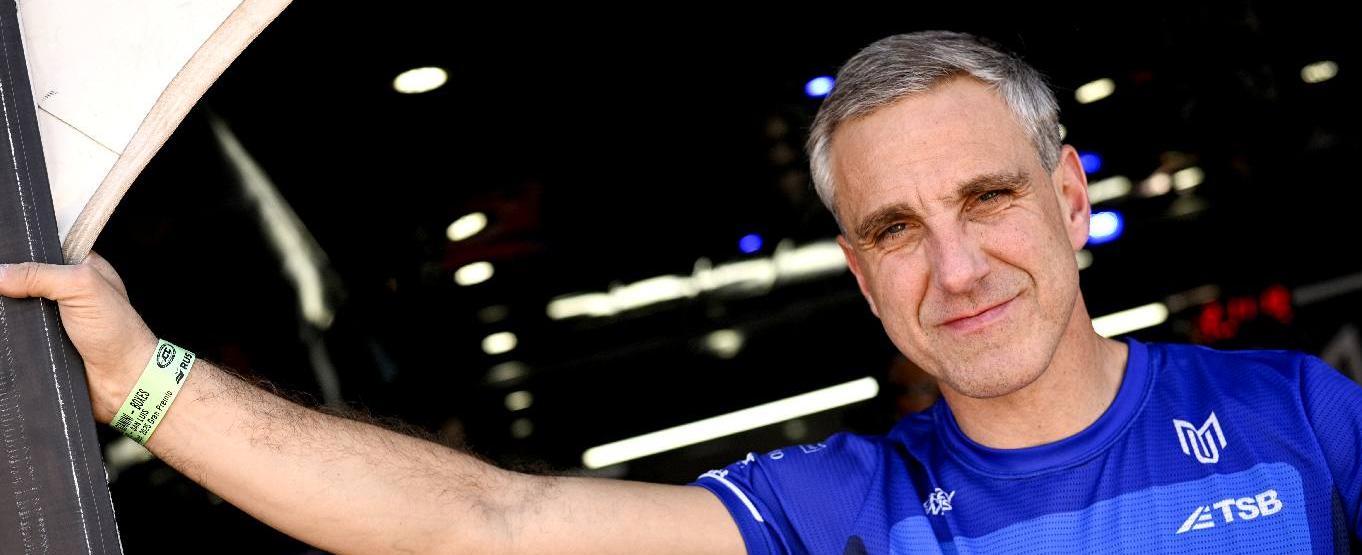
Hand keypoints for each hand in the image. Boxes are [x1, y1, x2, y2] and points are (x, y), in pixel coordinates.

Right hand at [0, 252, 156, 421]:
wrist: (122, 379)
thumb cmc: (117, 331)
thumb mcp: (82, 287)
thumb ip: (41, 274)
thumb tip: (0, 272)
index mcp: (80, 267)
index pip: (42, 249)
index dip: (21, 252)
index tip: (3, 258)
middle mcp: (66, 289)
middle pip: (22, 279)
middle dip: (8, 284)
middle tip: (2, 289)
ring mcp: (52, 315)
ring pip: (15, 307)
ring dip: (8, 312)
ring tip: (5, 313)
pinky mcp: (43, 339)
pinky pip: (17, 332)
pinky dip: (10, 333)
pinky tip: (7, 332)